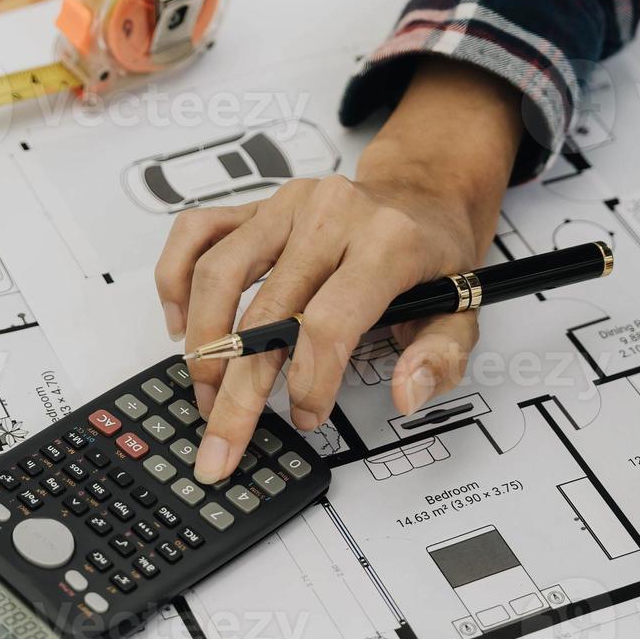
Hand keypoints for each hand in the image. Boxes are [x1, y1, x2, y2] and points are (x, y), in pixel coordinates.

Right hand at [152, 58, 524, 482]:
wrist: (420, 195)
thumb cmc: (433, 257)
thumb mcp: (464, 309)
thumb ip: (441, 357)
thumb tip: (406, 393)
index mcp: (387, 243)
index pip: (327, 324)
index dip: (308, 382)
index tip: (305, 417)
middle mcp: (330, 215)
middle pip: (265, 313)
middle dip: (238, 391)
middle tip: (221, 444)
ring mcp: (286, 204)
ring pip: (218, 274)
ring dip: (203, 345)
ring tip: (206, 393)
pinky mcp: (256, 204)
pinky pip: (196, 233)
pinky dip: (175, 279)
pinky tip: (179, 326)